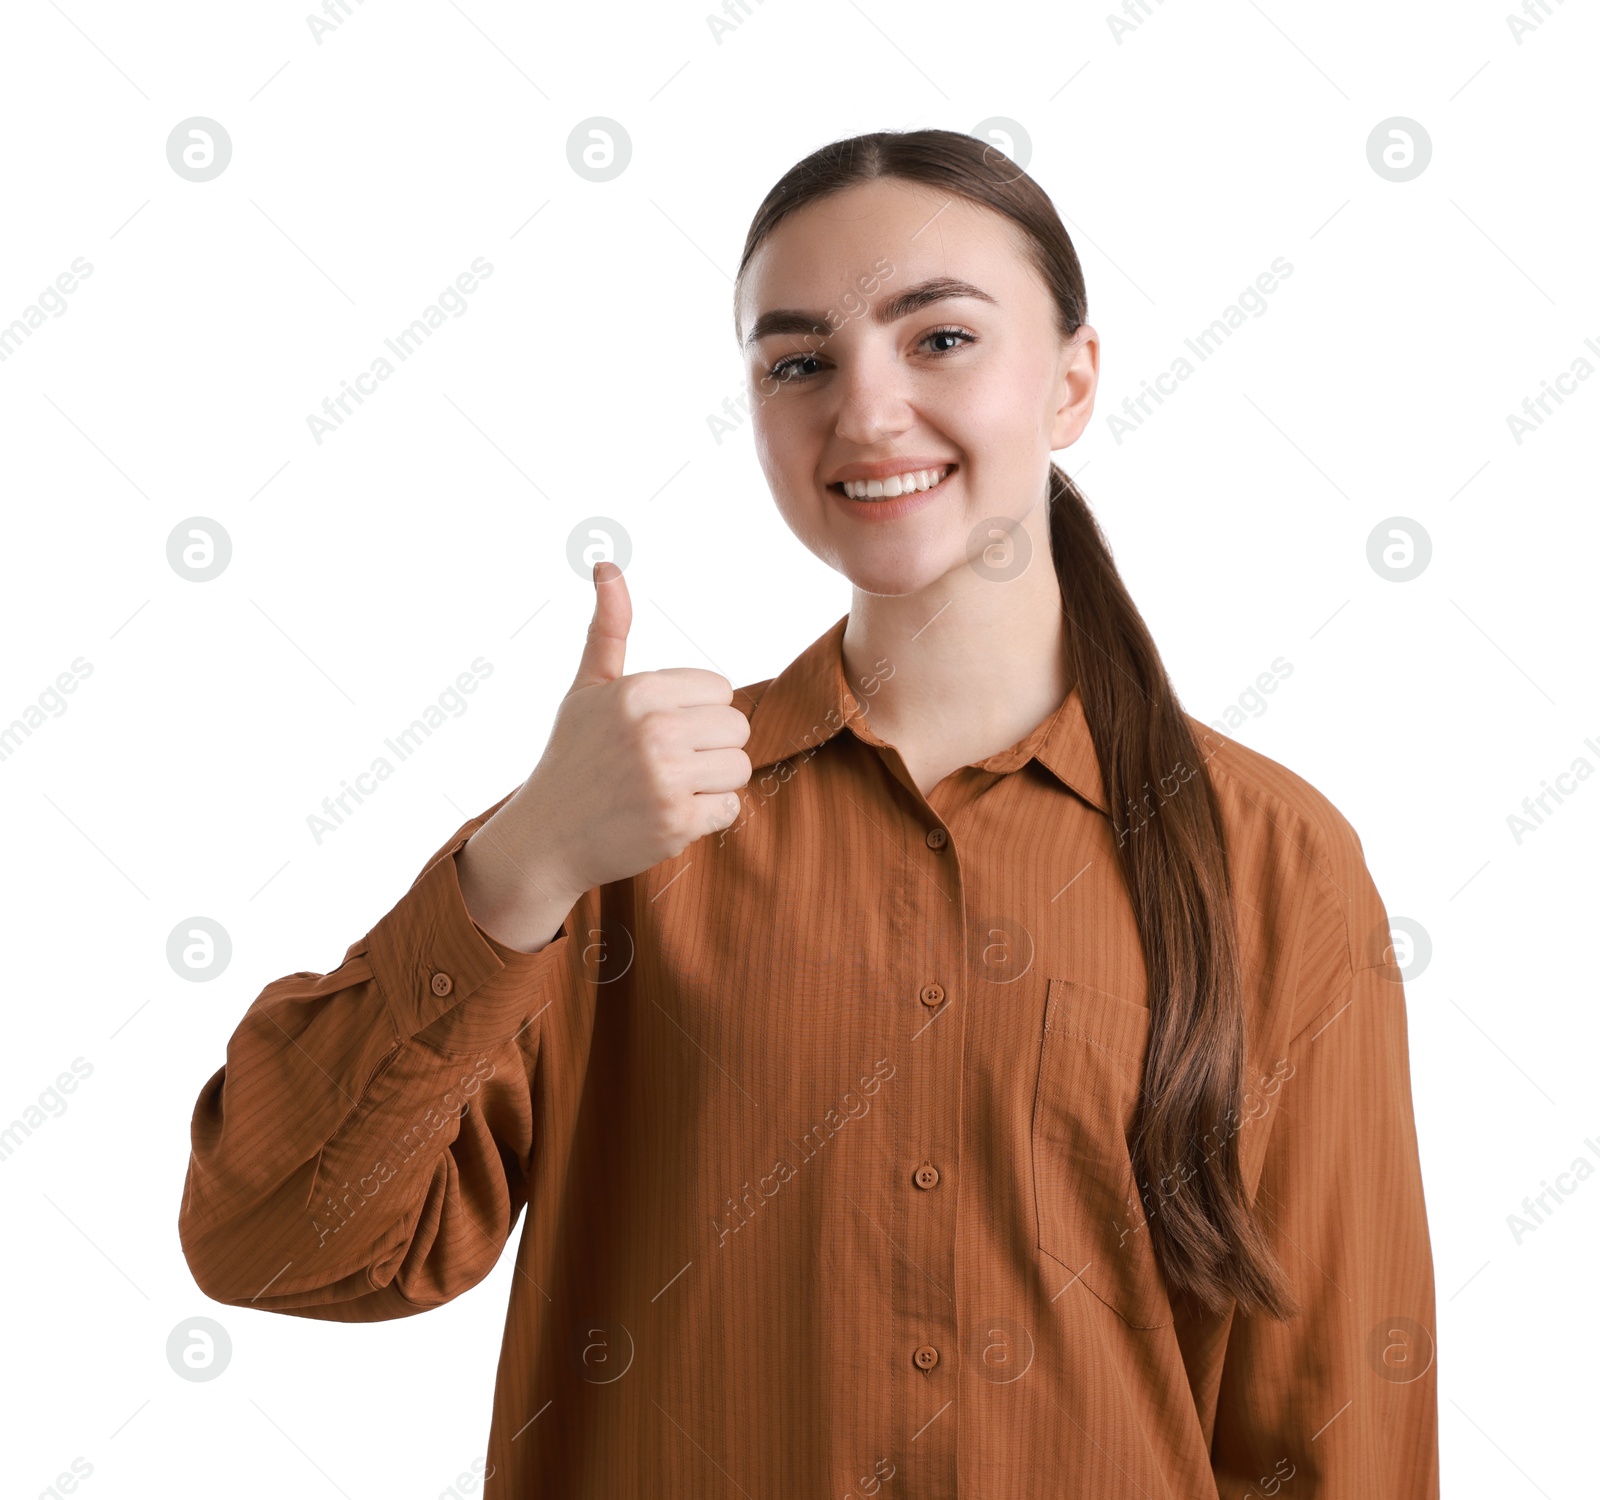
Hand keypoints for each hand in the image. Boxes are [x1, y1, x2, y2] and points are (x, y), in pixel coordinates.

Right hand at [460, 561, 751, 933]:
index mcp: (637, 691)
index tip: (661, 731)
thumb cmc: (572, 758)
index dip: (697, 712)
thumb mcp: (586, 689)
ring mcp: (666, 778)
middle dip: (711, 747)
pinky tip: (667, 814)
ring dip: (712, 783)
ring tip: (668, 788)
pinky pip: (731, 808)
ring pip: (740, 767)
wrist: (545, 840)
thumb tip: (606, 564)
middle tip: (668, 764)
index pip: (721, 689)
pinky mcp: (677, 822)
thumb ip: (608, 629)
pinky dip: (707, 816)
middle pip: (738, 728)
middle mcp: (653, 730)